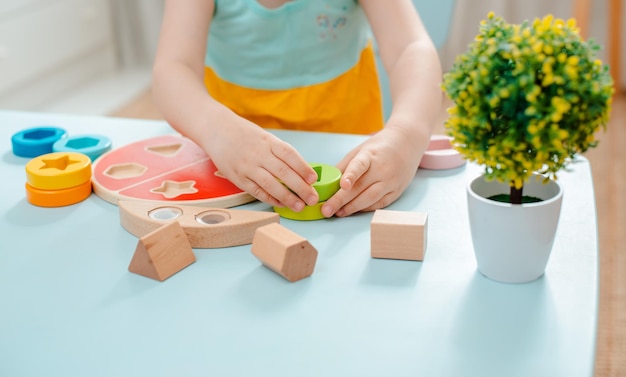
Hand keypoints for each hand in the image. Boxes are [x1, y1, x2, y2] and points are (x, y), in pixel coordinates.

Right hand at [203, 116, 318, 210]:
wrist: (216, 129)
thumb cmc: (244, 134)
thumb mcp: (264, 137)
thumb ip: (279, 152)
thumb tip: (300, 171)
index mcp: (268, 141)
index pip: (290, 155)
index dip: (303, 168)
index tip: (314, 179)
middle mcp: (258, 154)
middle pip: (283, 173)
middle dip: (301, 188)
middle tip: (313, 199)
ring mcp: (247, 167)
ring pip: (271, 185)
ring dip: (287, 197)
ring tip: (300, 206)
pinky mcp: (237, 177)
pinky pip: (256, 191)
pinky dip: (270, 199)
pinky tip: (281, 204)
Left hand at [321, 126, 425, 216]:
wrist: (407, 143)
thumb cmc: (379, 147)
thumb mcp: (360, 150)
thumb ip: (345, 166)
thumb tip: (328, 183)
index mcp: (370, 155)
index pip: (359, 165)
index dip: (350, 175)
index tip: (343, 185)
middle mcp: (382, 169)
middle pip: (360, 187)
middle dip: (341, 200)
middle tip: (326, 210)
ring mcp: (391, 181)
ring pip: (370, 199)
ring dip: (352, 208)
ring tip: (338, 213)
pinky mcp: (397, 191)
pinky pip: (379, 204)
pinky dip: (365, 209)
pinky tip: (353, 211)